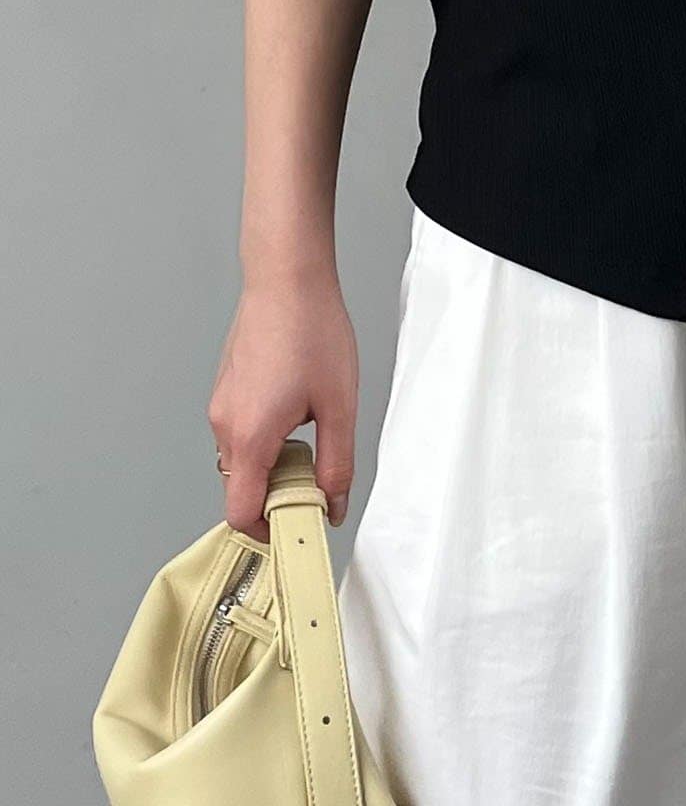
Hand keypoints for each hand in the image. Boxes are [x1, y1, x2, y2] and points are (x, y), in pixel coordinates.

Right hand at [207, 271, 357, 539]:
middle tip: (319, 477)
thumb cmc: (312, 330)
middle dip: (278, 494)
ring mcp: (222, 404)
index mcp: (249, 437)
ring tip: (314, 430)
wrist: (288, 277)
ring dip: (274, 462)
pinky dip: (266, 436)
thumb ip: (337, 463)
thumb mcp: (339, 405)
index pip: (241, 514)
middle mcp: (224, 425)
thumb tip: (334, 505)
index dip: (268, 531)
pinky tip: (299, 407)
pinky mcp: (227, 387)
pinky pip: (242, 430)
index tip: (299, 527)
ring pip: (242, 457)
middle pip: (241, 487)